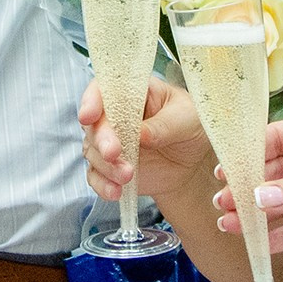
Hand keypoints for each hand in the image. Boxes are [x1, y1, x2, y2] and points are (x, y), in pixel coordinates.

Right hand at [79, 78, 209, 201]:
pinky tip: (116, 192)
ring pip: (92, 152)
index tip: (89, 116)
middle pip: (93, 124)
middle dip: (101, 139)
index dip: (91, 100)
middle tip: (114, 153)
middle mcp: (114, 115)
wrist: (193, 161)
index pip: (103, 89)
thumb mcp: (188, 119)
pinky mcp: (109, 167)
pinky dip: (103, 185)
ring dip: (106, 166)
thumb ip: (165, 125)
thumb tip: (141, 134)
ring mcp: (110, 142)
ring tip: (128, 176)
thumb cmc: (192, 126)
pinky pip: (96, 176)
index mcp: (132, 93)